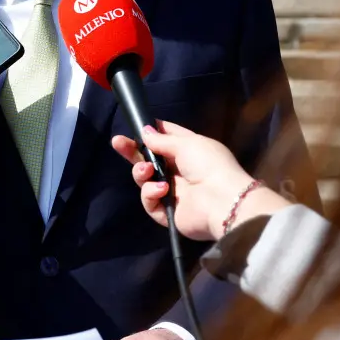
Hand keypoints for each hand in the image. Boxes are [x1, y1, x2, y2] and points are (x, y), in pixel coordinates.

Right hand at [112, 122, 289, 240]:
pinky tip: (162, 190)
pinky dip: (152, 193)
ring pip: (145, 180)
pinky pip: (150, 201)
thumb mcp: (187, 144)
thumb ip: (162, 140)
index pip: (166, 139)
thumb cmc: (209, 165)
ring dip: (141, 173)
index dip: (152, 133)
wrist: (222, 202)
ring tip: (146, 171)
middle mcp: (179, 171)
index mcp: (189, 151)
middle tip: (117, 142)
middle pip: (149, 160)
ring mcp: (173, 192)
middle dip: (132, 151)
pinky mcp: (167, 212)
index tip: (137, 127)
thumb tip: (145, 132)